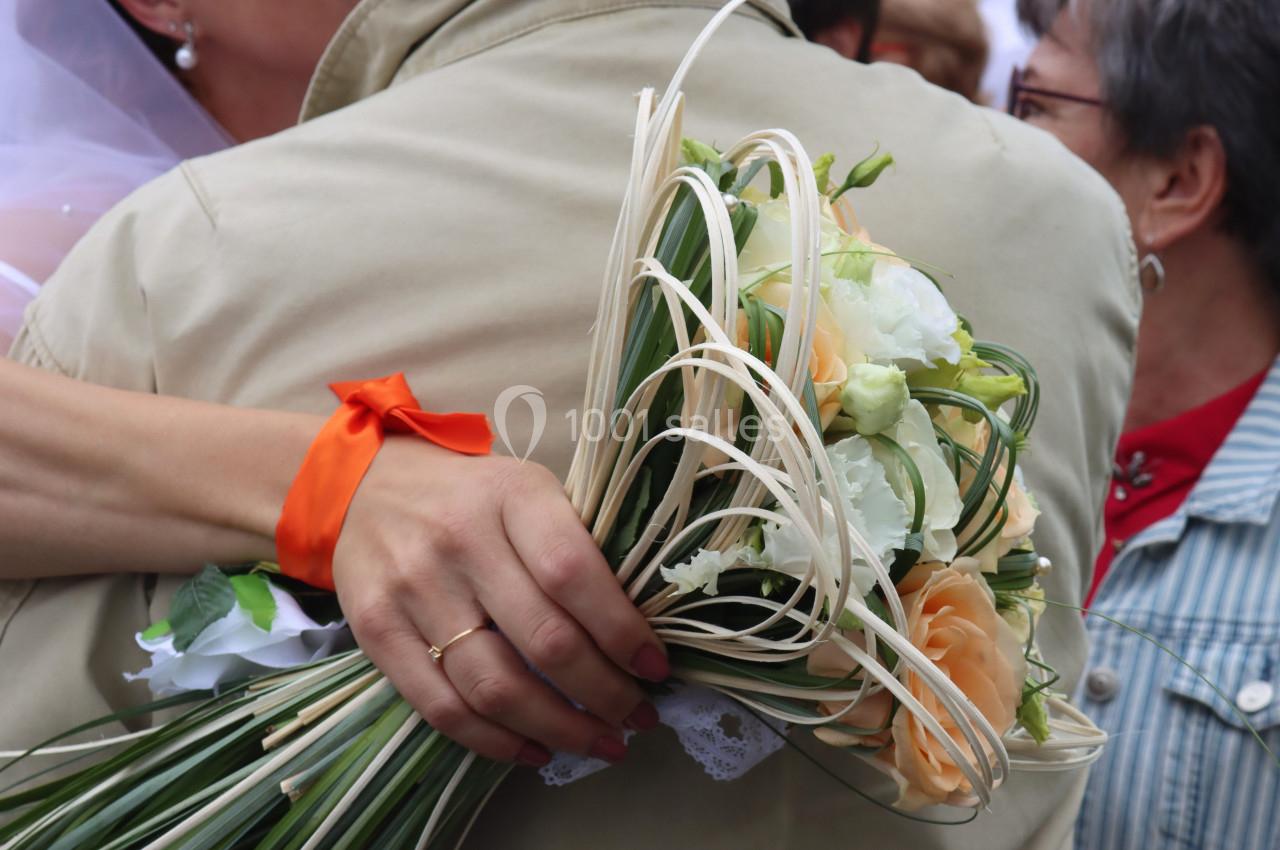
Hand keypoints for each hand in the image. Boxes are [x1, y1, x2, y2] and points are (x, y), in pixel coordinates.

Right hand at [332, 436, 667, 766]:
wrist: (367, 483)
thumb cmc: (473, 496)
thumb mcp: (529, 491)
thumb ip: (575, 545)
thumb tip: (637, 632)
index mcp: (513, 496)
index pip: (574, 574)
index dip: (621, 631)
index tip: (655, 668)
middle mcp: (460, 540)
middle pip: (544, 641)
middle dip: (605, 693)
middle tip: (638, 716)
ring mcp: (413, 587)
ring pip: (495, 685)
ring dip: (559, 728)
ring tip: (601, 742)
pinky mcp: (374, 629)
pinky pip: (440, 706)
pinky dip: (495, 742)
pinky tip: (535, 749)